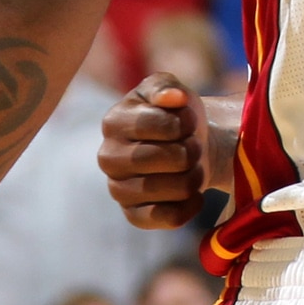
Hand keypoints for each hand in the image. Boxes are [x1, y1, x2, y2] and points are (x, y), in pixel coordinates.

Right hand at [100, 75, 213, 228]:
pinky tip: (195, 193)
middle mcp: (108, 157)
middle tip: (195, 147)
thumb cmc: (178, 116)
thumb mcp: (173, 92)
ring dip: (194, 177)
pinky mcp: (134, 215)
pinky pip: (167, 218)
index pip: (155, 124)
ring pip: (168, 190)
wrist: (191, 146)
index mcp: (113, 122)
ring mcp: (118, 189)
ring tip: (195, 167)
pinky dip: (190, 206)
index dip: (183, 123)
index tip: (191, 122)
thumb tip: (172, 97)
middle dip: (191, 151)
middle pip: (163, 159)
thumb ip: (167, 87)